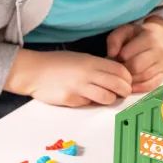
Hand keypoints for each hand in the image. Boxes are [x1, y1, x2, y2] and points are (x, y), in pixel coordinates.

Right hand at [4, 48, 132, 106]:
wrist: (34, 71)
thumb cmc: (58, 63)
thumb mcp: (81, 58)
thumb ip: (98, 66)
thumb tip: (115, 76)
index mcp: (92, 61)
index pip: (120, 70)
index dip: (127, 78)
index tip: (128, 82)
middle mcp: (88, 74)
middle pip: (117, 84)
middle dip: (125, 90)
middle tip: (124, 93)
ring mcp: (80, 87)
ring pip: (107, 97)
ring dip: (111, 99)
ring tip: (108, 98)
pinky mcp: (71, 100)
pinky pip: (89, 104)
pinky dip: (92, 103)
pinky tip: (88, 99)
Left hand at [107, 16, 162, 93]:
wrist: (162, 36)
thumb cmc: (140, 34)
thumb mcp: (126, 31)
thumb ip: (115, 40)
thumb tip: (111, 55)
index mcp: (149, 38)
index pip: (128, 55)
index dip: (118, 59)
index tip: (117, 58)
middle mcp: (159, 51)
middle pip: (136, 68)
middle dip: (125, 70)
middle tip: (121, 68)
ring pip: (143, 78)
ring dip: (131, 80)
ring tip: (125, 74)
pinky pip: (151, 86)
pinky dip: (139, 88)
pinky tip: (131, 85)